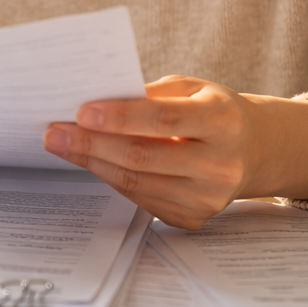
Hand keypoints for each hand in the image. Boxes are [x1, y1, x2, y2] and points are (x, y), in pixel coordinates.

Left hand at [42, 75, 307, 229]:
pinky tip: (90, 161)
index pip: (164, 119)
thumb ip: (151, 93)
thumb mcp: (193, 88)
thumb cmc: (213, 111)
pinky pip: (141, 198)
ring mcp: (208, 198)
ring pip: (135, 182)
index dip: (120, 117)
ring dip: (92, 162)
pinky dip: (110, 177)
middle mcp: (220, 164)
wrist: (255, 151)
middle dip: (91, 143)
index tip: (81, 111)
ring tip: (61, 144)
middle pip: (142, 156)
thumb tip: (96, 99)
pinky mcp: (194, 218)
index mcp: (222, 122)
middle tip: (53, 131)